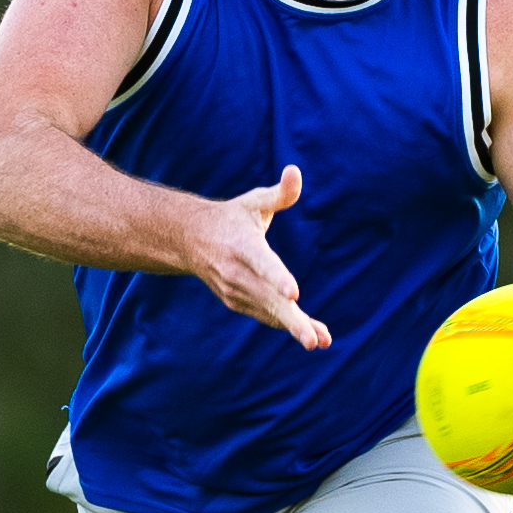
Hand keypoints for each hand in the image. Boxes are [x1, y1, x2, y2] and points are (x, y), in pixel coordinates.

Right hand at [186, 168, 330, 348]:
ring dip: (295, 327)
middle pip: (268, 299)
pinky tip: (313, 335)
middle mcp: (237, 273)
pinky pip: (265, 316)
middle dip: (292, 321)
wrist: (190, 240)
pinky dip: (286, 326)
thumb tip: (295, 171)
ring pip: (269, 312)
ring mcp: (235, 291)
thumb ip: (280, 193)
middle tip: (313, 340)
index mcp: (243, 246)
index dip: (277, 278)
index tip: (293, 294)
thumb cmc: (232, 217)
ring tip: (321, 341)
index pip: (263, 263)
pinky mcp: (237, 302)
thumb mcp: (254, 202)